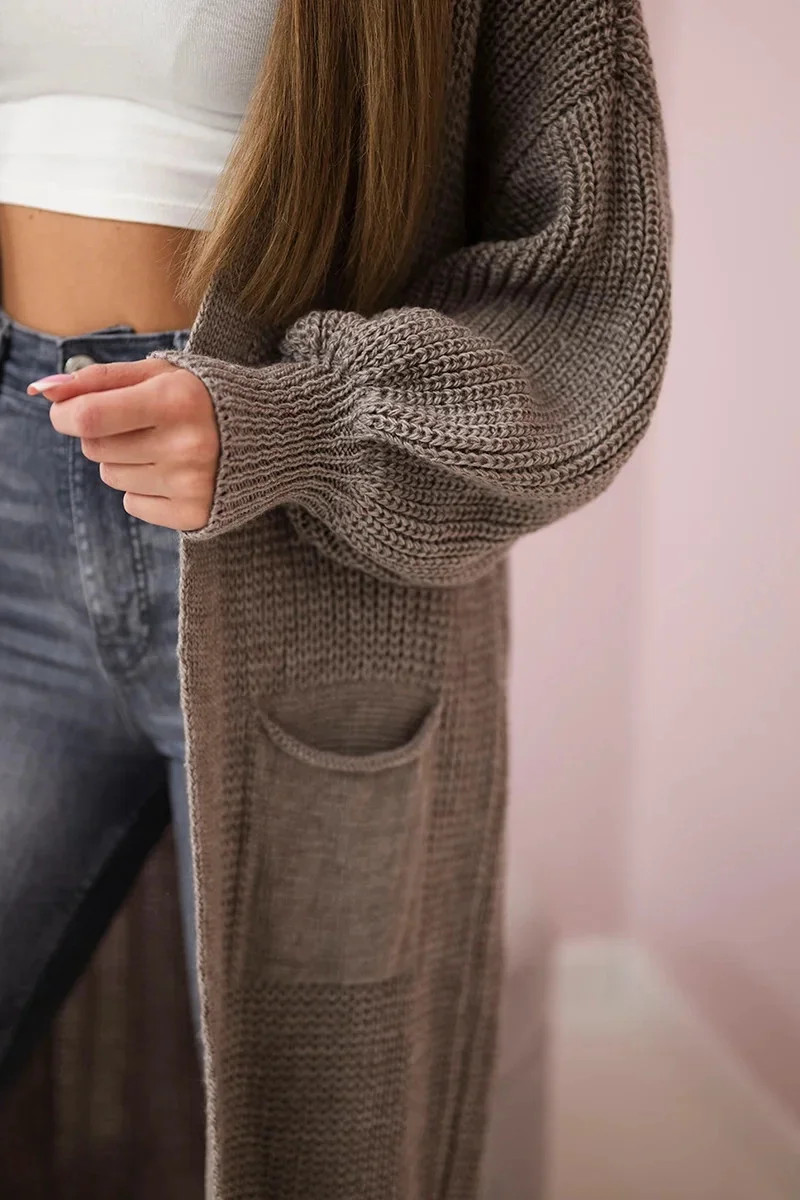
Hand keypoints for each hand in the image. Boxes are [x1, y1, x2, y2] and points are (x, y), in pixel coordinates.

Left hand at [29, 359, 218, 530]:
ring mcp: (191, 484)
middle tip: (138, 425)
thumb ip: (101, 379)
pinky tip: (173, 473)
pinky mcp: (194, 514)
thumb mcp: (161, 374)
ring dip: (125, 461)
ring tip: (163, 448)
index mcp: (176, 400)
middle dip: (103, 434)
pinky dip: (144, 490)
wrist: (273, 436)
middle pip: (96, 448)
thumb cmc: (206, 397)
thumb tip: (47, 391)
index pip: (90, 417)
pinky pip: (132, 504)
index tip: (66, 412)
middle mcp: (186, 445)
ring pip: (111, 476)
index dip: (65, 415)